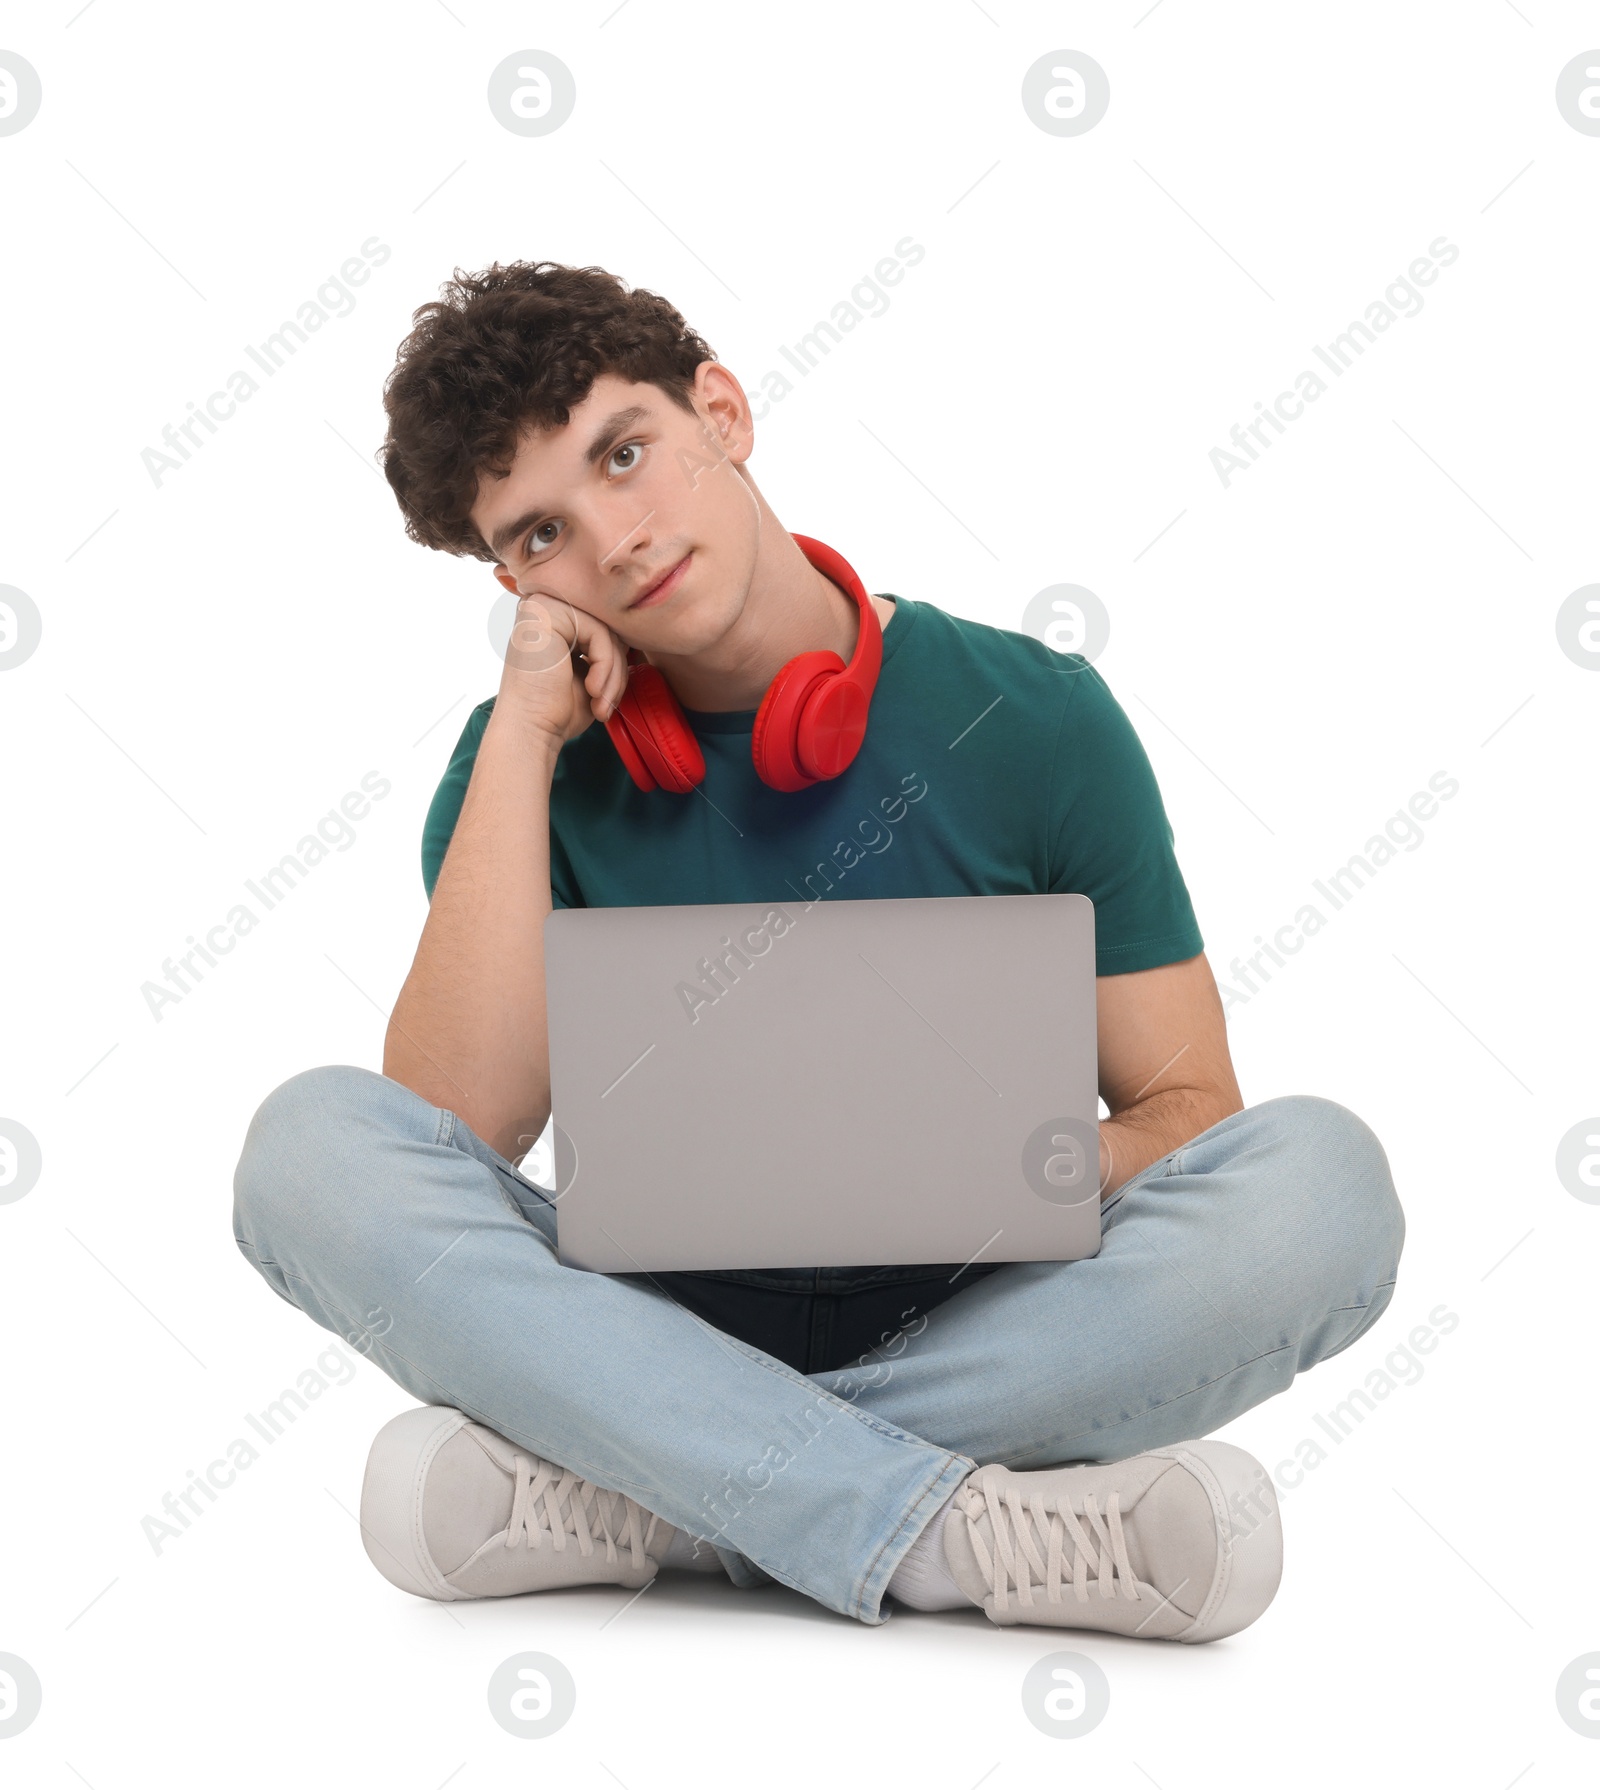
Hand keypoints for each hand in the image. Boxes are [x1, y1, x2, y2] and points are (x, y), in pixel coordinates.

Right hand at [496, 592, 632, 746]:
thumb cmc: (556, 710)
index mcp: (552, 622)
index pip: (601, 629)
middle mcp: (545, 608)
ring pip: (605, 630)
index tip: (609, 698)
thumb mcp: (589, 674)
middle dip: (616, 669)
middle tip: (608, 703)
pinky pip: (599, 632)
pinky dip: (605, 666)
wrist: (530, 728)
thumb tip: (633, 641)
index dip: (614, 663)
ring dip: (613, 673)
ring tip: (601, 703)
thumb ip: (606, 652)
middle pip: (605, 627)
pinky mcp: (546, 612)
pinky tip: (592, 690)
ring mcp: (542, 607)